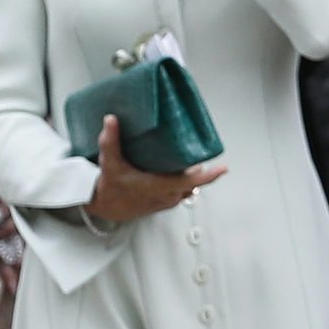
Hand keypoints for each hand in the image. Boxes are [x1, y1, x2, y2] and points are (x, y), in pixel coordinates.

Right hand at [83, 113, 225, 223]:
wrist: (104, 208)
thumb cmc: (110, 189)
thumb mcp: (110, 163)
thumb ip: (111, 141)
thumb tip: (111, 119)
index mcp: (160, 187)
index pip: (192, 181)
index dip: (210, 175)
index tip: (223, 167)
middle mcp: (168, 195)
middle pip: (193, 179)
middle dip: (197, 165)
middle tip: (195, 146)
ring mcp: (168, 200)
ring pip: (189, 185)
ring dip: (191, 174)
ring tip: (187, 155)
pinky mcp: (165, 202)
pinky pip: (182, 190)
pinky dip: (184, 180)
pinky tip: (177, 168)